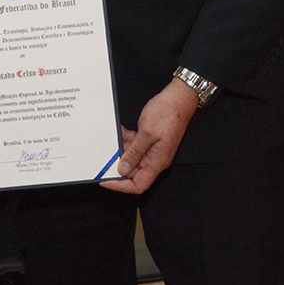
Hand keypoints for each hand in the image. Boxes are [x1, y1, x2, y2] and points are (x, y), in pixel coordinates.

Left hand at [100, 78, 199, 194]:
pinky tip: (121, 131)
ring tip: (113, 139)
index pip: (138, 185)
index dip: (121, 186)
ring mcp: (153, 150)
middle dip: (118, 165)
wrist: (179, 99)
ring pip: (132, 157)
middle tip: (104, 158)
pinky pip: (135, 145)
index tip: (105, 181)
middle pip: (133, 172)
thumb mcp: (147, 133)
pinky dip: (126, 139)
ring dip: (121, 149)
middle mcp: (155, 159)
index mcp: (157, 162)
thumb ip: (134, 153)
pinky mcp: (150, 141)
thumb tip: (123, 170)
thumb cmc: (169, 114)